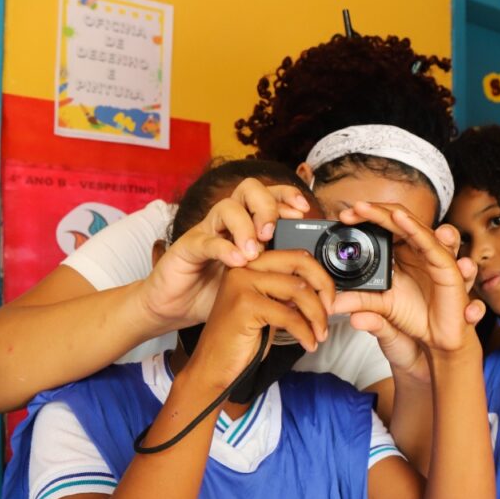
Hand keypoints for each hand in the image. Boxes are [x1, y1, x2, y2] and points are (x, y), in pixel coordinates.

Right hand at [140, 179, 311, 326]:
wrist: (176, 308)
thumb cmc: (217, 293)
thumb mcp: (258, 283)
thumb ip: (286, 278)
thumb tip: (323, 282)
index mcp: (246, 225)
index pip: (268, 196)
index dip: (286, 195)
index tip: (303, 210)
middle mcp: (226, 222)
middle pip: (248, 190)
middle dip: (266, 205)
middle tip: (274, 232)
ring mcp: (206, 232)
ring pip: (226, 208)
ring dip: (245, 226)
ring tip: (256, 251)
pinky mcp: (186, 248)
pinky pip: (206, 240)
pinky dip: (224, 248)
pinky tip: (238, 261)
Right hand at [184, 250, 334, 391]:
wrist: (214, 366)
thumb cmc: (242, 339)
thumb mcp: (270, 308)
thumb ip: (289, 292)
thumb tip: (323, 289)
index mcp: (251, 264)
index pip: (296, 256)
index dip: (320, 276)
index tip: (329, 299)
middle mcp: (244, 267)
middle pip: (300, 263)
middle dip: (324, 287)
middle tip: (331, 309)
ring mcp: (242, 284)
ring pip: (299, 290)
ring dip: (317, 315)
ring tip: (320, 334)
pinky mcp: (244, 305)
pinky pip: (290, 316)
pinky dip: (306, 332)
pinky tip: (308, 343)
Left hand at [331, 202, 483, 377]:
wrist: (438, 341)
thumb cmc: (416, 318)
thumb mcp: (380, 308)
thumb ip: (359, 302)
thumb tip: (330, 303)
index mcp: (403, 252)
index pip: (384, 225)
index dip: (365, 219)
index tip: (343, 218)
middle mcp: (417, 248)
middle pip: (396, 218)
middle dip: (373, 211)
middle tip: (352, 209)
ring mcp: (433, 254)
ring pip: (412, 224)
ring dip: (389, 213)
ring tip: (366, 208)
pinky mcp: (446, 266)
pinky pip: (431, 243)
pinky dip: (415, 229)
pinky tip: (399, 220)